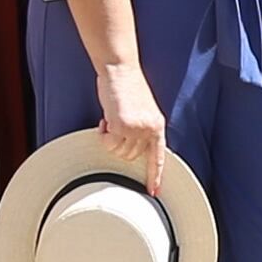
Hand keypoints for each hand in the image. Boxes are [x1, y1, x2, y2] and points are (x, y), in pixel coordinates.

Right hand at [90, 55, 165, 169]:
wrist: (120, 69)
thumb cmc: (127, 87)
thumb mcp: (141, 110)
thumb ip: (140, 128)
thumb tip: (131, 147)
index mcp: (158, 126)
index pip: (158, 157)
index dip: (156, 176)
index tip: (154, 192)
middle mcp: (149, 129)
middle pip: (131, 156)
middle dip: (119, 145)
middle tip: (114, 125)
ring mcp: (136, 129)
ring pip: (118, 152)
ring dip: (110, 139)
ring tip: (111, 119)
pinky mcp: (121, 126)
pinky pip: (108, 143)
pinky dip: (103, 134)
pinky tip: (105, 119)